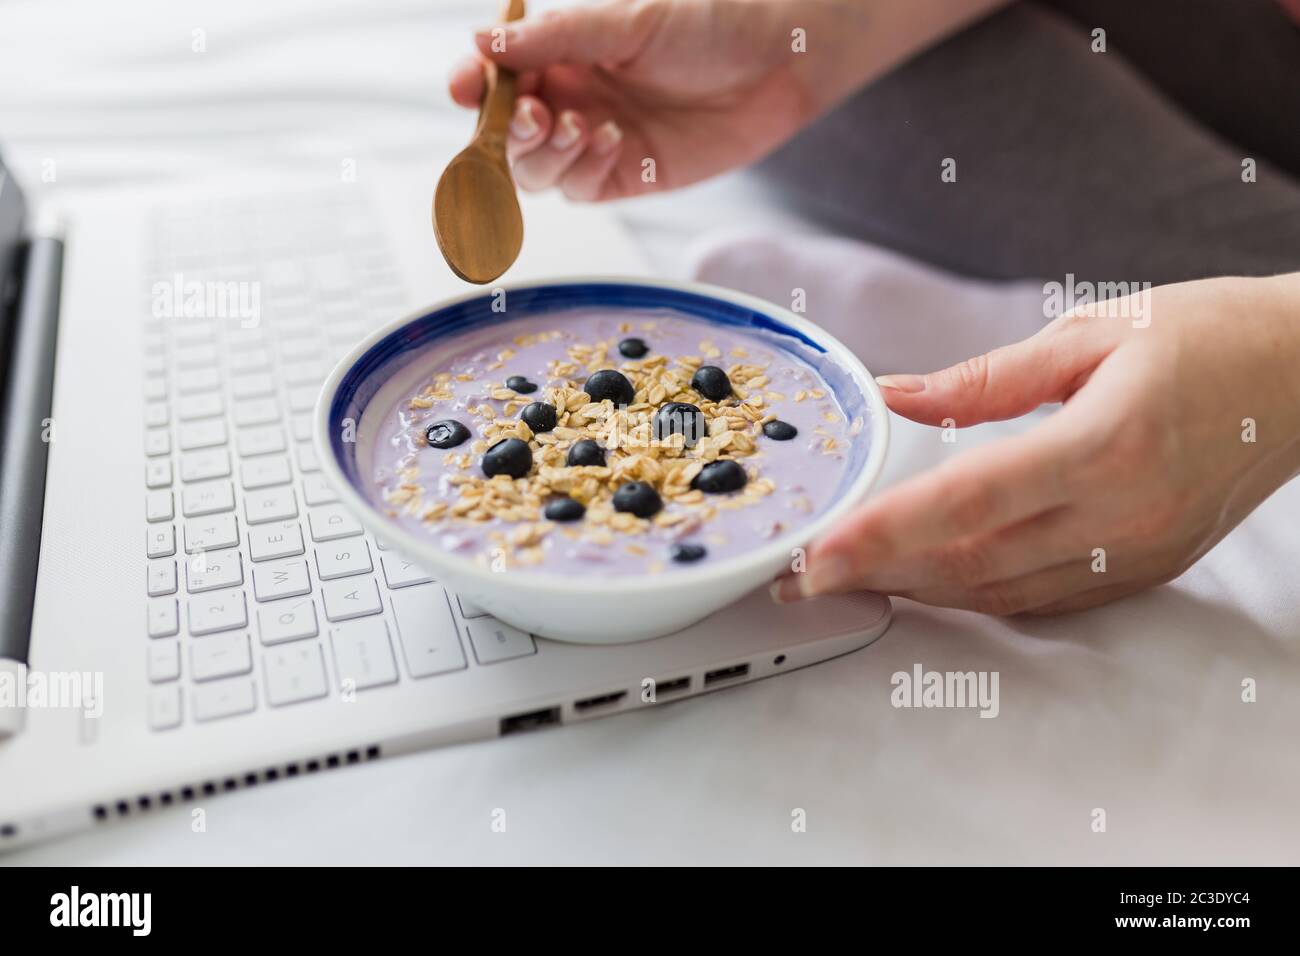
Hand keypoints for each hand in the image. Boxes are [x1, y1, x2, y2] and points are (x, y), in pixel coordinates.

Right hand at [448, 0, 1007, 200]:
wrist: (778, 59)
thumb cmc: (710, 24)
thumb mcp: (628, 21)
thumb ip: (557, 37)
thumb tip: (483, 42)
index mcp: (562, 55)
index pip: (497, 78)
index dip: (475, 86)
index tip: (466, 87)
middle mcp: (571, 98)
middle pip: (507, 134)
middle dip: (509, 129)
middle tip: (534, 115)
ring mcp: (596, 141)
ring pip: (537, 170)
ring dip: (545, 153)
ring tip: (580, 125)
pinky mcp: (628, 175)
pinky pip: (581, 188)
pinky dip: (582, 170)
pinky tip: (608, 141)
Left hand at [774, 274, 1299, 614]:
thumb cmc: (1204, 337)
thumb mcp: (1090, 334)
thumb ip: (981, 378)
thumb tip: (892, 395)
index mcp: (1105, 444)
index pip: (967, 503)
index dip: (882, 533)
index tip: (817, 552)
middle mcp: (1120, 514)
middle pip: (971, 562)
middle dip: (877, 573)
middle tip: (802, 576)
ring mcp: (1136, 552)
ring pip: (1000, 592)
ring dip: (915, 589)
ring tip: (847, 579)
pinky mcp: (1143, 569)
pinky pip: (1041, 597)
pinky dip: (973, 593)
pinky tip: (926, 580)